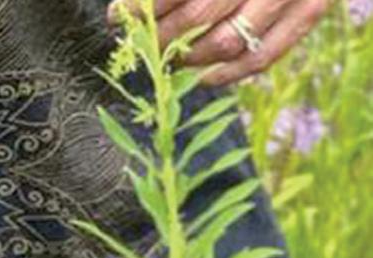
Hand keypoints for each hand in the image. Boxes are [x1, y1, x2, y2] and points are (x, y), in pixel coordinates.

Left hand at [108, 0, 328, 85]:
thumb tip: (129, 7)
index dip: (143, 6)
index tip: (118, 15)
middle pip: (198, 15)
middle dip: (160, 36)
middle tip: (142, 44)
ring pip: (227, 42)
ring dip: (189, 58)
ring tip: (168, 60)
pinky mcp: (310, 10)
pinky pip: (263, 57)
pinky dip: (229, 74)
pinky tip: (204, 79)